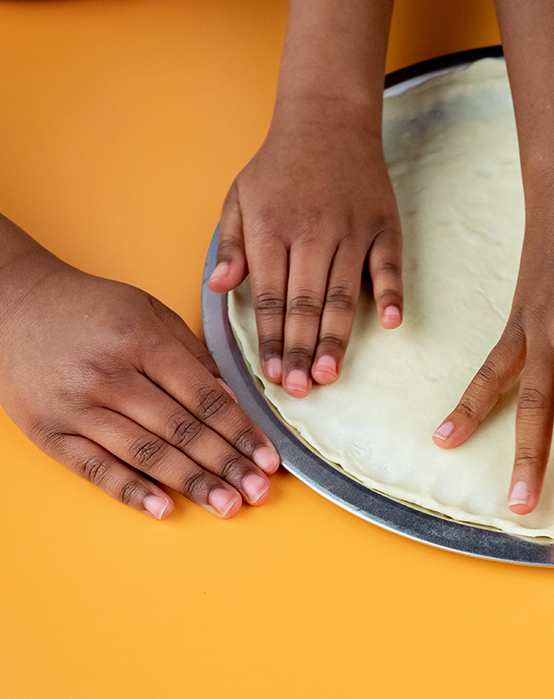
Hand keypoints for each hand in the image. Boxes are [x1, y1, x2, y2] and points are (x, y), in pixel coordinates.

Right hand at [0, 247, 280, 518]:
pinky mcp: (48, 431)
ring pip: (144, 453)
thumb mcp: (150, 313)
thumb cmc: (91, 309)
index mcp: (140, 341)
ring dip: (191, 483)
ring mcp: (76, 407)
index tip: (268, 458)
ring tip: (227, 505)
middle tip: (258, 492)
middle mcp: (109, 375)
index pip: (203, 396)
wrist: (12, 305)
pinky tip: (165, 508)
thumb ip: (193, 355)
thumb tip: (233, 401)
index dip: (240, 431)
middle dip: (226, 464)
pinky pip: (94, 469)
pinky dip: (131, 491)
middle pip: (180, 429)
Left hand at [208, 106, 402, 397]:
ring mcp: (351, 230)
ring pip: (342, 294)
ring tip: (328, 374)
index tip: (270, 375)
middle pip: (304, 304)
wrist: (329, 118)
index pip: (269, 297)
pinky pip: (388, 266)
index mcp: (272, 229)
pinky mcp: (383, 225)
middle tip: (298, 389)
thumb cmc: (280, 165)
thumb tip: (218, 288)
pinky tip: (390, 324)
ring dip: (335, 337)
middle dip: (299, 350)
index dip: (270, 339)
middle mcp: (312, 233)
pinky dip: (390, 294)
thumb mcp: (240, 196)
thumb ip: (231, 245)